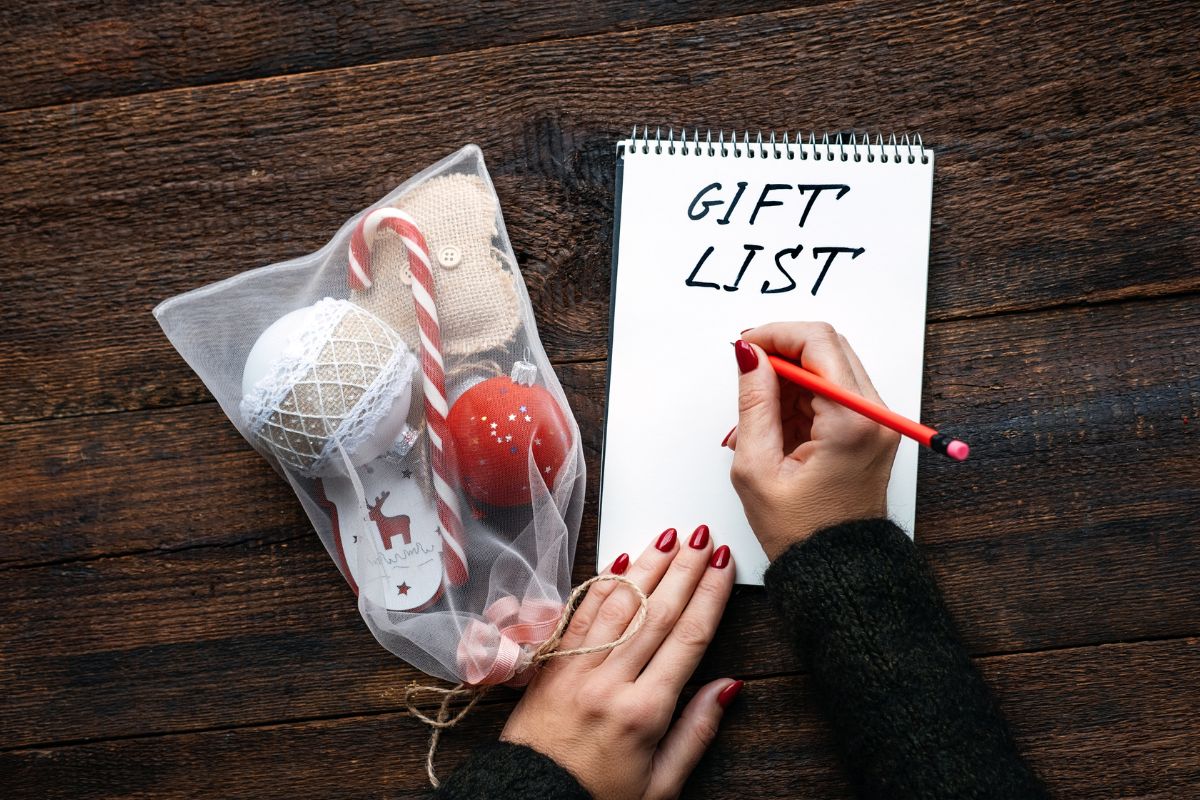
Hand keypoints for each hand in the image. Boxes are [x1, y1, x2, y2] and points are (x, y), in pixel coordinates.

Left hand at [501, 527, 738, 798]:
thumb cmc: (596, 799)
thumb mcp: (662, 784)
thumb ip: (697, 731)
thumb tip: (729, 686)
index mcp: (643, 712)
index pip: (687, 638)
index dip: (709, 594)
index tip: (722, 563)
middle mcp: (609, 682)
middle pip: (656, 611)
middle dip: (683, 568)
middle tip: (701, 535)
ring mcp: (576, 669)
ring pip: (618, 604)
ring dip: (646, 565)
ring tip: (667, 536)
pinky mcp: (550, 664)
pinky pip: (579, 614)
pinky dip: (601, 584)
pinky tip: (619, 561)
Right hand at [726, 322, 899, 558]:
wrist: (837, 570)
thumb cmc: (801, 532)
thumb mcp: (757, 466)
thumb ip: (753, 401)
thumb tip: (748, 355)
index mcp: (851, 421)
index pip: (817, 342)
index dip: (774, 335)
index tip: (744, 347)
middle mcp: (874, 415)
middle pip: (827, 347)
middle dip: (781, 352)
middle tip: (747, 372)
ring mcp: (876, 422)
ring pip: (829, 366)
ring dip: (788, 378)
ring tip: (758, 417)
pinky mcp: (870, 430)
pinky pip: (833, 392)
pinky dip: (800, 398)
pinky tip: (775, 428)